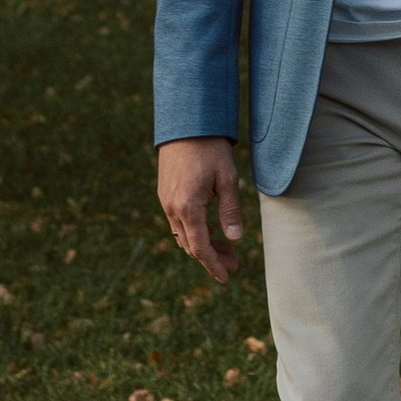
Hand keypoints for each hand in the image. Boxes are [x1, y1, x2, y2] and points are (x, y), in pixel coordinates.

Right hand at [158, 136, 243, 280]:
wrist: (185, 123)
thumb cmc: (210, 149)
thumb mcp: (227, 179)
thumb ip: (230, 211)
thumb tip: (235, 240)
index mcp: (188, 207)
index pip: (200, 247)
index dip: (214, 265)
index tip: (227, 277)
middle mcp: (172, 207)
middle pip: (190, 245)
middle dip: (211, 257)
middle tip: (234, 262)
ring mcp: (165, 200)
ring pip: (182, 234)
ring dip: (202, 243)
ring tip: (226, 246)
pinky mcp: (164, 193)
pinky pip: (177, 221)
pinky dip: (193, 230)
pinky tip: (209, 227)